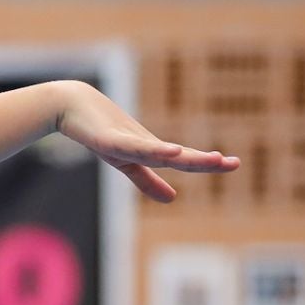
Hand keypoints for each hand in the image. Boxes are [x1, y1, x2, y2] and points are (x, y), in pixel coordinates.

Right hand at [54, 81, 238, 201]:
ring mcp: (129, 141)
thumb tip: (173, 198)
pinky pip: (136, 147)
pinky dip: (156, 150)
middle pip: (180, 157)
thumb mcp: (126, 161)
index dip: (208, 163)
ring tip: (213, 160)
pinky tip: (173, 151)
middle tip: (234, 163)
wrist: (71, 106)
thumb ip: (148, 181)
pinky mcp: (110, 140)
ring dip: (188, 157)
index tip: (234, 163)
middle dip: (206, 161)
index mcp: (151, 152)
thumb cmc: (99, 131)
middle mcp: (146, 144)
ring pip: (162, 152)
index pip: (185, 161)